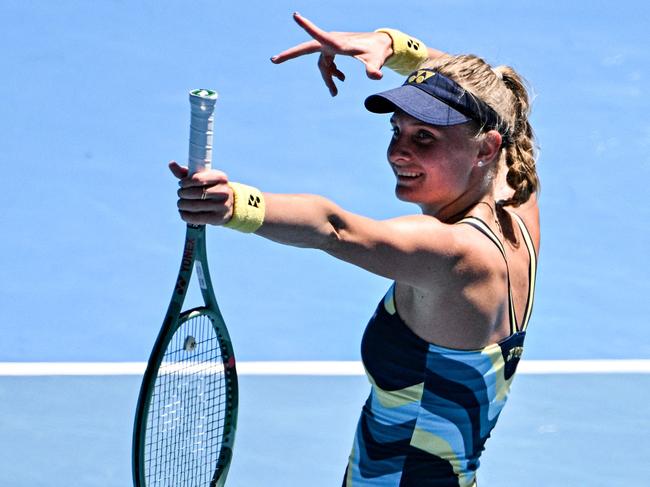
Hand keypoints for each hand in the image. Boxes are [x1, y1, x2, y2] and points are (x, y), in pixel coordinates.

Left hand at [169, 161, 233, 225]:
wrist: (229, 205)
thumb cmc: (211, 188)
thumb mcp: (203, 178)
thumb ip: (186, 172)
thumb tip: (171, 164)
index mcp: (220, 177)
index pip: (197, 179)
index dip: (185, 182)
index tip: (182, 184)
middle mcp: (223, 191)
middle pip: (194, 193)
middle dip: (182, 193)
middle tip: (180, 194)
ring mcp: (222, 206)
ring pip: (194, 206)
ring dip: (182, 204)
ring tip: (181, 203)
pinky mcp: (218, 218)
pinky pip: (196, 218)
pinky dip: (185, 215)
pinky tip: (183, 212)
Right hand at [270, 12, 392, 95]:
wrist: (381, 45)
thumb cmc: (377, 51)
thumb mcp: (375, 60)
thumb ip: (374, 69)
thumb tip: (376, 77)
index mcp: (337, 43)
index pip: (319, 35)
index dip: (307, 26)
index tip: (295, 15)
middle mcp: (331, 42)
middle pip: (307, 49)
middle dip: (291, 55)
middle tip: (274, 60)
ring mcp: (331, 46)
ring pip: (321, 64)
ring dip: (327, 78)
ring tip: (335, 93)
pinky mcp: (335, 50)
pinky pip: (327, 63)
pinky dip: (332, 73)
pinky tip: (341, 81)